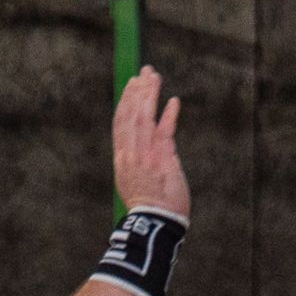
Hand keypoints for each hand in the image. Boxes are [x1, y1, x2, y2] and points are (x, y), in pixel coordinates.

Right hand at [114, 66, 187, 218]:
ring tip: (154, 77)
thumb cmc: (148, 207)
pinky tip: (173, 100)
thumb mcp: (135, 181)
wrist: (153, 224)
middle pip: (131, 115)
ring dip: (150, 95)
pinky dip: (169, 115)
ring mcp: (145, 156)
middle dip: (137, 90)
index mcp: (123, 159)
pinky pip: (165, 132)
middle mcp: (131, 154)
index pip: (121, 123)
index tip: (130, 85)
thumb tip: (154, 144)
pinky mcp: (162, 160)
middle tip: (144, 71)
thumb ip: (140, 160)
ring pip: (144, 117)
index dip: (126, 101)